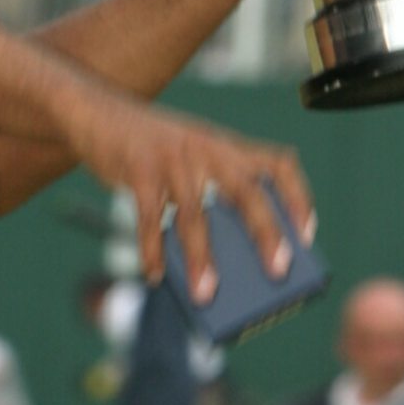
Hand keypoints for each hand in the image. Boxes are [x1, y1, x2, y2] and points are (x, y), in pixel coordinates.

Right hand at [63, 88, 312, 299]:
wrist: (96, 110)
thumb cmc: (150, 150)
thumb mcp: (188, 159)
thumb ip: (206, 198)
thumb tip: (221, 266)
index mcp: (226, 146)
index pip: (277, 163)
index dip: (298, 198)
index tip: (308, 235)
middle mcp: (206, 147)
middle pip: (247, 189)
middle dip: (266, 232)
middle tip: (279, 271)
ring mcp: (172, 156)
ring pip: (195, 212)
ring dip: (201, 257)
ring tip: (206, 294)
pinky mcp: (137, 167)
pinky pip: (149, 215)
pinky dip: (152, 250)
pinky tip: (153, 275)